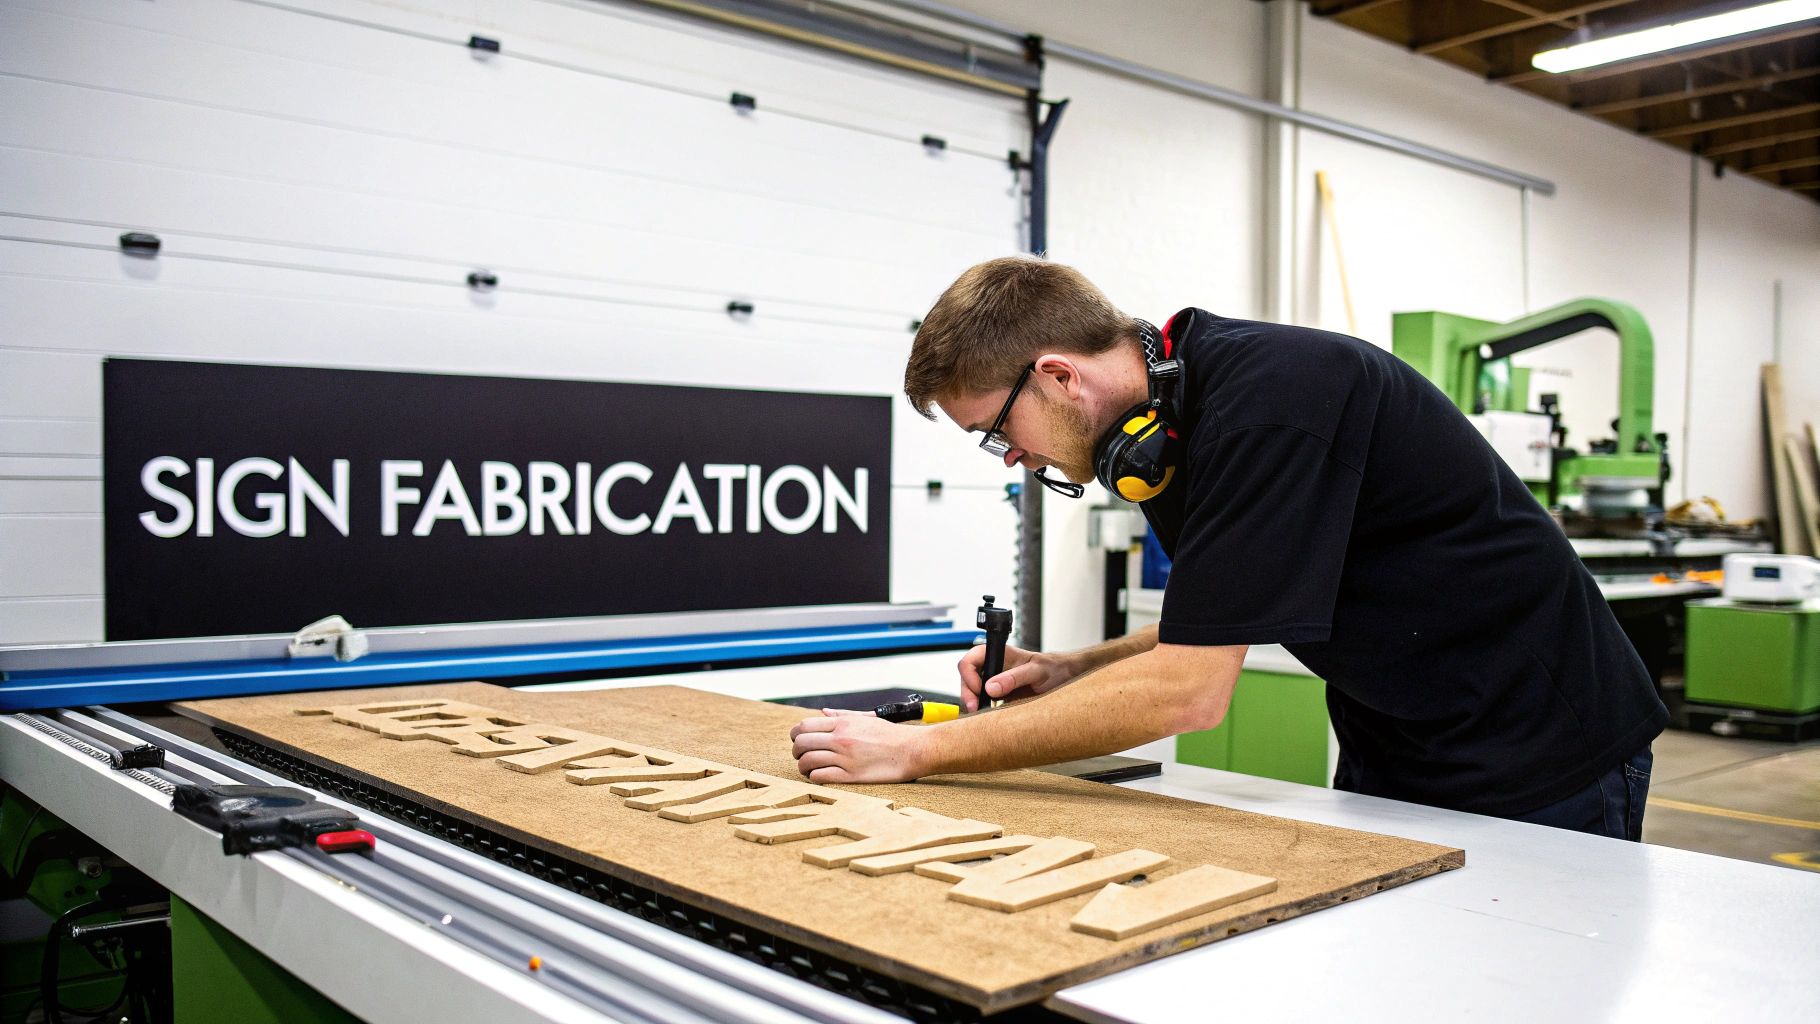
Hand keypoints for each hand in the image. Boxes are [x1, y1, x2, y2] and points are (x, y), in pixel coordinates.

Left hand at [790, 711, 929, 783]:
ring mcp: (845, 758)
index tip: (798, 741)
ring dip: (803, 767)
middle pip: (802, 743)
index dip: (795, 735)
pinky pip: (820, 776)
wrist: (911, 750)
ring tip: (808, 769)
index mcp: (843, 723)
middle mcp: (841, 739)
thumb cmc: (890, 735)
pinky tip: (820, 776)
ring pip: (807, 761)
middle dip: (796, 751)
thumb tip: (822, 713)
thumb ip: (842, 715)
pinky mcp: (851, 776)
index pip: (804, 726)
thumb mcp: (865, 718)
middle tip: (801, 756)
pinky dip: (814, 777)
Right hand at [957, 643, 1074, 710]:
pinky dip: (982, 709)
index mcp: (1000, 654)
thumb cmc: (1054, 668)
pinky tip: (989, 715)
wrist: (1065, 678)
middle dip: (967, 693)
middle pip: (967, 676)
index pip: (971, 659)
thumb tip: (991, 687)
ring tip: (981, 712)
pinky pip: (983, 702)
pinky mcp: (999, 696)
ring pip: (972, 691)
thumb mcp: (1036, 671)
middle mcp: (994, 666)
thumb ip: (1015, 677)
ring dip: (973, 703)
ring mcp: (995, 681)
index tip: (978, 689)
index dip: (969, 674)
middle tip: (975, 707)